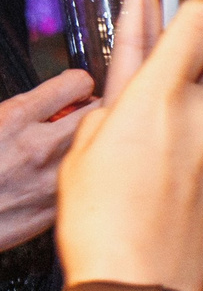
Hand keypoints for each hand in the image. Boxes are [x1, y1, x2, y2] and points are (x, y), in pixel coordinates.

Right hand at [0, 70, 96, 249]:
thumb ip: (14, 111)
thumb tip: (40, 105)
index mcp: (14, 120)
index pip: (75, 84)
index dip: (78, 83)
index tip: (76, 88)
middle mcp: (39, 148)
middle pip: (100, 113)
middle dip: (94, 110)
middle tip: (85, 115)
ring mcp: (53, 180)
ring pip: (99, 148)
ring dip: (93, 142)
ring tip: (75, 144)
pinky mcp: (59, 207)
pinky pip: (86, 181)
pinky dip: (84, 174)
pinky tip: (69, 176)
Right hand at [58, 0, 202, 290]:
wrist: (138, 284)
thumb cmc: (96, 217)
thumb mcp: (81, 151)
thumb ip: (113, 111)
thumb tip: (124, 100)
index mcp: (158, 93)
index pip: (200, 18)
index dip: (194, 9)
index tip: (184, 11)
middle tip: (168, 97)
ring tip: (172, 154)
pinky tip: (191, 189)